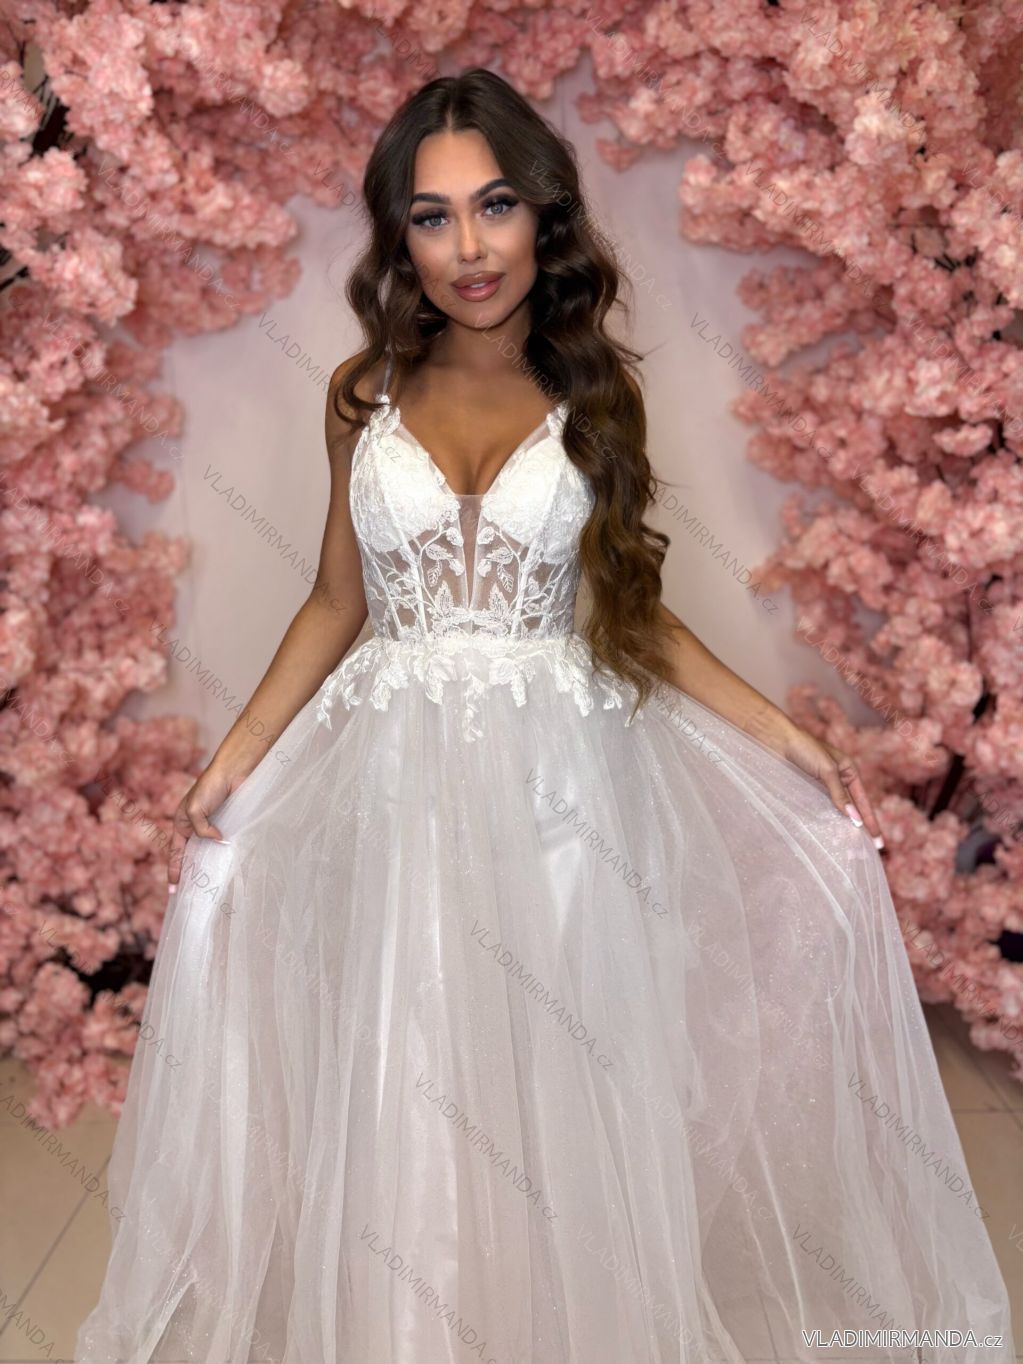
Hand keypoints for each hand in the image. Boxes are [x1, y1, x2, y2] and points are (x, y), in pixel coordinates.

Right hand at [168, 763, 244, 891]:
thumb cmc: (211, 786)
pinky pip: (223, 844)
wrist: (235, 771)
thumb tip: (217, 843)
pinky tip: (226, 867)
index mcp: (181, 822)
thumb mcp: (196, 809)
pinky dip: (224, 855)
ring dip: (208, 865)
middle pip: (190, 854)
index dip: (174, 870)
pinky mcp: (228, 825)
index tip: (173, 890)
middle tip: (191, 894)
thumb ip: (201, 830)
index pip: (175, 851)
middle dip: (190, 872)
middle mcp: (195, 826)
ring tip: (209, 886)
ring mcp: (212, 826)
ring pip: (207, 851)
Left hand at [746, 711, 885, 848]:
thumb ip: (839, 794)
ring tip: (850, 848)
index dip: (871, 821)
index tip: (879, 841)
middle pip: (852, 808)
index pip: (863, 801)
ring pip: (837, 811)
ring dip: (843, 828)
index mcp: (849, 771)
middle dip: (860, 828)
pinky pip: (822, 810)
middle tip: (868, 852)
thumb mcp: (826, 770)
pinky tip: (830, 835)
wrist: (775, 740)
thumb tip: (854, 819)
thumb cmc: (803, 748)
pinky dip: (827, 822)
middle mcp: (838, 780)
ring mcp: (823, 787)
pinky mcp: (808, 791)